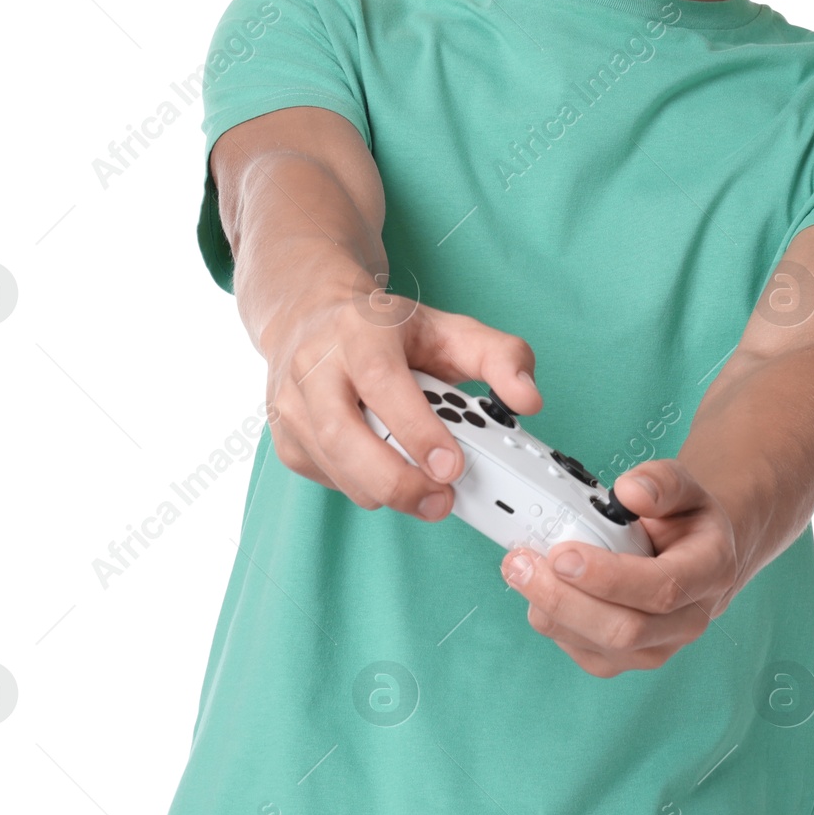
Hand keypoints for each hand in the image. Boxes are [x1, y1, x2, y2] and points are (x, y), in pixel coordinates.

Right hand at [262, 281, 541, 523]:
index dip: (416, 430)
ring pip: (333, 464)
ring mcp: (291, 403)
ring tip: (426, 495)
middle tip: (442, 500)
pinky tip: (384, 470)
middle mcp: (315, 364)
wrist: (313, 314)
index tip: (452, 467)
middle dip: (397, 480)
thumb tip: (529, 400)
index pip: (382, 383)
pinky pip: (324, 477)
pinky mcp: (284, 436)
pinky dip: (360, 487)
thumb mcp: (450, 329)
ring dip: (383, 492)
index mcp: (360, 331)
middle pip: (345, 435)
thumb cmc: (388, 329)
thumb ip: (501, 357)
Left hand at [499, 459, 742, 677]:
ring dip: (550, 611)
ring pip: (599, 648)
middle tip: (522, 564)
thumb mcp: (685, 486)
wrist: (698, 555)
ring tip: (520, 570)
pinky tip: (540, 590)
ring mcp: (658, 647)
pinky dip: (554, 623)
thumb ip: (661, 482)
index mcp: (710, 572)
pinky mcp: (628, 658)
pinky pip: (585, 654)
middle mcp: (689, 620)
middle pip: (624, 630)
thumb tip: (628, 492)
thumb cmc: (686, 520)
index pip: (662, 588)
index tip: (563, 555)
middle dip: (564, 599)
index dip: (608, 577)